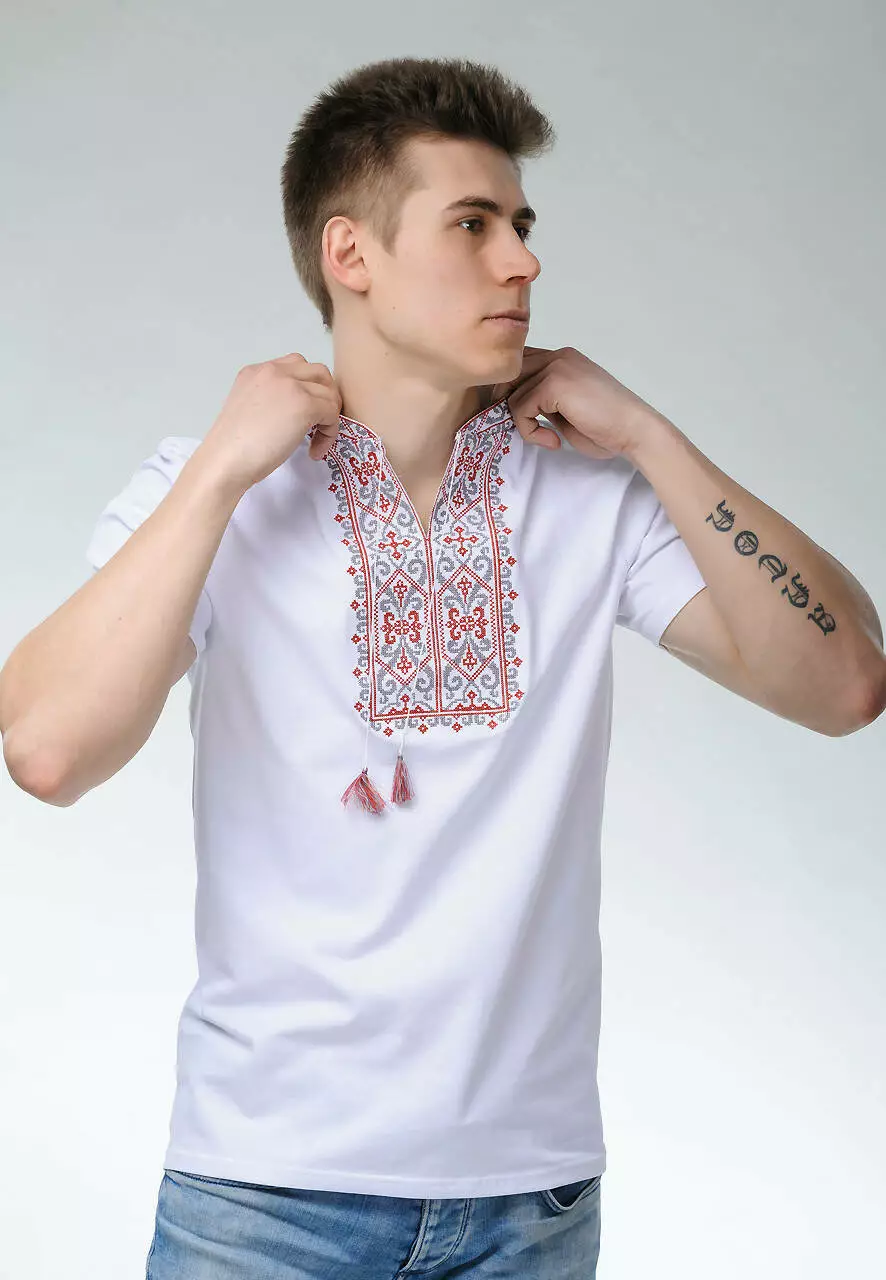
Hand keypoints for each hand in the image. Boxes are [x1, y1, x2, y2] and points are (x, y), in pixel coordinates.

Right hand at [200, 353, 342, 496]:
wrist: (225, 460)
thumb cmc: (233, 448)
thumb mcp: (250, 409)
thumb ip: (272, 400)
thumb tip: (296, 411)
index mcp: (257, 371)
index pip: (297, 367)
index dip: (308, 391)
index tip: (303, 417)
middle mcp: (273, 371)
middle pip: (319, 373)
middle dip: (325, 399)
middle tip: (319, 425)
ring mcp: (290, 384)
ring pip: (329, 393)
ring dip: (329, 418)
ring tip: (316, 441)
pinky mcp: (304, 404)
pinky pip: (332, 413)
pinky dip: (329, 434)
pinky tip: (314, 451)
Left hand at [489, 345, 664, 461]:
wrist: (634, 431)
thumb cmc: (606, 427)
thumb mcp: (566, 408)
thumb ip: (543, 400)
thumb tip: (512, 405)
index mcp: (563, 359)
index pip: (521, 366)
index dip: (513, 392)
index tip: (526, 420)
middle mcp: (558, 356)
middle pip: (510, 375)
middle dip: (510, 405)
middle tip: (529, 429)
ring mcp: (556, 367)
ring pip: (512, 394)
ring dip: (524, 424)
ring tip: (548, 438)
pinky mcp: (554, 384)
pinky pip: (520, 409)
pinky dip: (530, 431)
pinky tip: (552, 440)